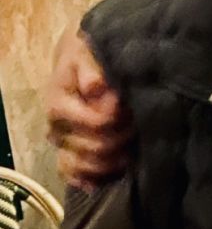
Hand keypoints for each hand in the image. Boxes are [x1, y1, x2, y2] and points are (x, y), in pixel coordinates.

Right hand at [48, 31, 131, 188]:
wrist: (86, 59)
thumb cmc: (91, 54)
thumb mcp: (91, 50)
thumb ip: (93, 67)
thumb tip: (97, 89)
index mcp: (59, 102)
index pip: (96, 123)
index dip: (119, 119)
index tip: (131, 107)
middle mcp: (57, 127)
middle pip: (94, 148)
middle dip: (122, 138)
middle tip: (137, 124)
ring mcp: (64, 144)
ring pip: (84, 166)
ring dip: (112, 160)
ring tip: (132, 145)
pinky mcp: (71, 155)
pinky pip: (75, 176)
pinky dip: (94, 178)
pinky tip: (113, 173)